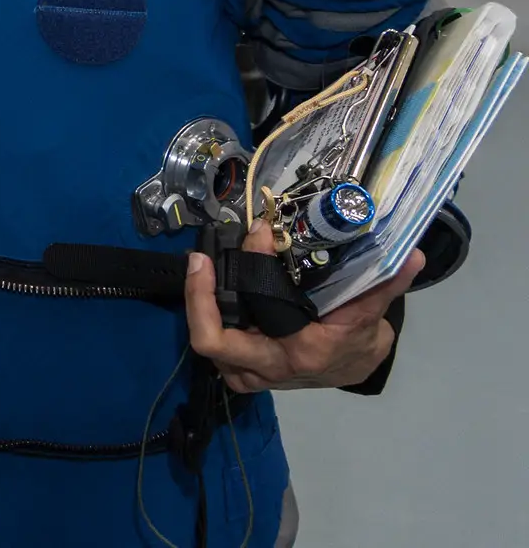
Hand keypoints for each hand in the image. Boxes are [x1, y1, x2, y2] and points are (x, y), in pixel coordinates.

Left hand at [184, 219, 421, 392]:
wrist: (353, 369)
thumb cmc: (357, 341)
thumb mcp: (371, 314)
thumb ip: (385, 283)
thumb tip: (411, 255)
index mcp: (298, 352)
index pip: (247, 320)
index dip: (240, 275)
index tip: (254, 236)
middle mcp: (267, 368)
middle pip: (210, 341)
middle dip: (199, 297)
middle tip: (200, 258)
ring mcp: (252, 373)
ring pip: (208, 343)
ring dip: (201, 307)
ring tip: (203, 268)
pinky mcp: (245, 369)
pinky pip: (216, 344)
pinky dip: (209, 316)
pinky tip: (212, 286)